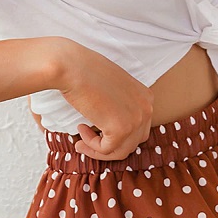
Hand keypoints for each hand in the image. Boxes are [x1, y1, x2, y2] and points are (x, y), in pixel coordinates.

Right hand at [53, 37, 154, 159]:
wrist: (71, 66)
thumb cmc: (85, 73)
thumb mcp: (112, 90)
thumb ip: (119, 107)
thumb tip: (113, 131)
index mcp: (146, 98)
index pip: (138, 130)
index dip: (118, 137)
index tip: (98, 133)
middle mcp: (146, 109)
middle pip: (132, 143)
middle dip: (109, 147)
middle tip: (87, 142)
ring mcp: (136, 120)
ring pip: (120, 151)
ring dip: (98, 150)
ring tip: (81, 141)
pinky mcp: (121, 129)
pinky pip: (106, 149)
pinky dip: (91, 146)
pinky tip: (81, 129)